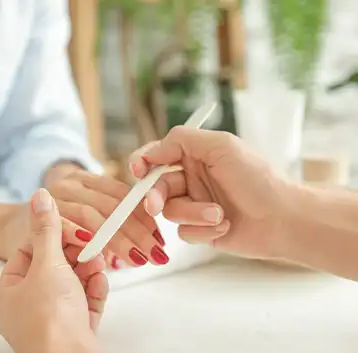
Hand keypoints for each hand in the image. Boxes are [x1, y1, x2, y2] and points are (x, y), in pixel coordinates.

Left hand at [0, 189, 106, 352]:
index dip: (53, 238)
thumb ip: (48, 229)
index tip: (73, 229)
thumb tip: (40, 197)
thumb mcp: (48, 265)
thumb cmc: (50, 319)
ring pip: (75, 280)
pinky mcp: (76, 324)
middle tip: (90, 247)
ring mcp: (54, 315)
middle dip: (77, 255)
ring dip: (89, 270)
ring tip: (97, 266)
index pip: (31, 251)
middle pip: (57, 265)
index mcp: (10, 291)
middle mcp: (30, 304)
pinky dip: (94, 288)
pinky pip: (86, 297)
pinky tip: (99, 284)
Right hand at [45, 163, 168, 267]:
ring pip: (94, 215)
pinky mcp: (40, 213)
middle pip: (113, 206)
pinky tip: (102, 256)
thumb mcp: (90, 214)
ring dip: (119, 240)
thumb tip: (145, 248)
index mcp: (91, 180)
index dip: (145, 217)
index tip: (160, 238)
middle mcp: (75, 184)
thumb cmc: (65, 220)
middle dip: (139, 232)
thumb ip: (114, 225)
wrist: (20, 220)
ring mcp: (57, 196)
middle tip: (156, 254)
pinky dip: (85, 239)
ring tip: (138, 259)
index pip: (124, 196)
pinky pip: (65, 224)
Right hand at [129, 127, 292, 258]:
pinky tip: (225, 226)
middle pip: (157, 186)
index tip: (137, 170)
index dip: (143, 162)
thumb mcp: (221, 146)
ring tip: (218, 214)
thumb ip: (183, 140)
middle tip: (154, 206)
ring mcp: (196, 205)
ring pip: (171, 211)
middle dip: (155, 196)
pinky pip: (184, 232)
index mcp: (196, 156)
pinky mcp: (201, 229)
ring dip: (193, 213)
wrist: (283, 219)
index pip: (159, 155)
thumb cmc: (257, 178)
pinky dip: (203, 230)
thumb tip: (154, 149)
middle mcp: (193, 179)